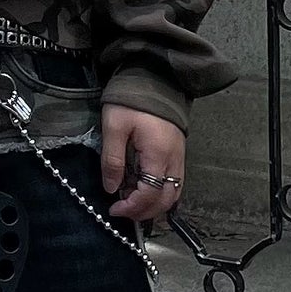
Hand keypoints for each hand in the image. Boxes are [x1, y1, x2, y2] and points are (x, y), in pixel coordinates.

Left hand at [101, 105, 185, 222]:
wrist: (154, 79)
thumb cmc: (132, 101)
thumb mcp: (114, 127)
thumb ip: (112, 159)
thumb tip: (111, 188)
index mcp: (158, 155)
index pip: (150, 194)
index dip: (132, 207)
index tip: (114, 209)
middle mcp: (174, 161)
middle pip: (165, 200)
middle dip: (144, 212)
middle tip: (123, 212)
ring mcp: (179, 158)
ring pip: (173, 194)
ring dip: (154, 205)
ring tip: (132, 204)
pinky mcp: (178, 154)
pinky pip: (174, 183)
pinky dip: (161, 194)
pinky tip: (144, 191)